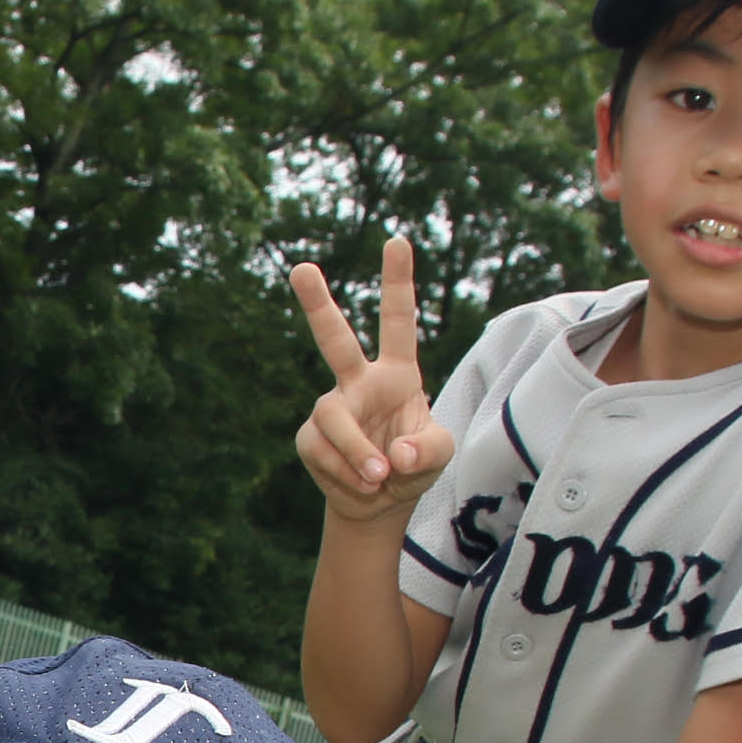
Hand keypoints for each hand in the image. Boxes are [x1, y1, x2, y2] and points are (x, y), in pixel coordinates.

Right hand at [288, 239, 449, 529]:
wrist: (378, 502)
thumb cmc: (413, 465)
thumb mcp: (439, 457)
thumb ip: (426, 451)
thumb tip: (391, 453)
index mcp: (397, 373)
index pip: (399, 321)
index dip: (398, 281)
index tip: (397, 240)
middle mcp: (359, 382)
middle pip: (334, 339)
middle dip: (317, 304)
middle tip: (301, 268)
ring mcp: (332, 408)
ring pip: (334, 418)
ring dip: (357, 452)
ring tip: (379, 478)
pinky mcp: (310, 438)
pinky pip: (324, 452)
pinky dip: (348, 475)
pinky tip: (363, 484)